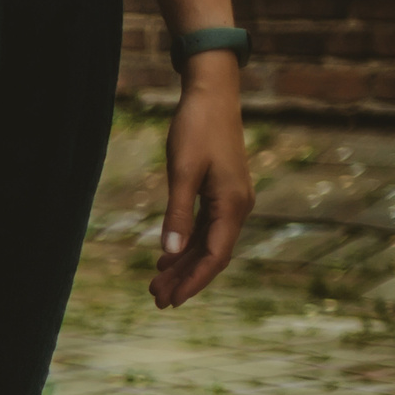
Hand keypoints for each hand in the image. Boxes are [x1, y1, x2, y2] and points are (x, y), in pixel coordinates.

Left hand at [150, 57, 251, 309]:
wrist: (211, 94)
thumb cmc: (196, 129)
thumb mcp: (182, 172)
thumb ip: (178, 214)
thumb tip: (170, 253)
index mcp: (233, 205)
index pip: (215, 256)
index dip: (193, 281)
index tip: (171, 301)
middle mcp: (238, 206)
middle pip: (211, 254)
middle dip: (185, 278)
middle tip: (156, 299)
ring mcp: (231, 199)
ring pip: (207, 243)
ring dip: (183, 264)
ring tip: (156, 284)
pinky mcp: (221, 191)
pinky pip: (206, 227)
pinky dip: (186, 244)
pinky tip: (167, 257)